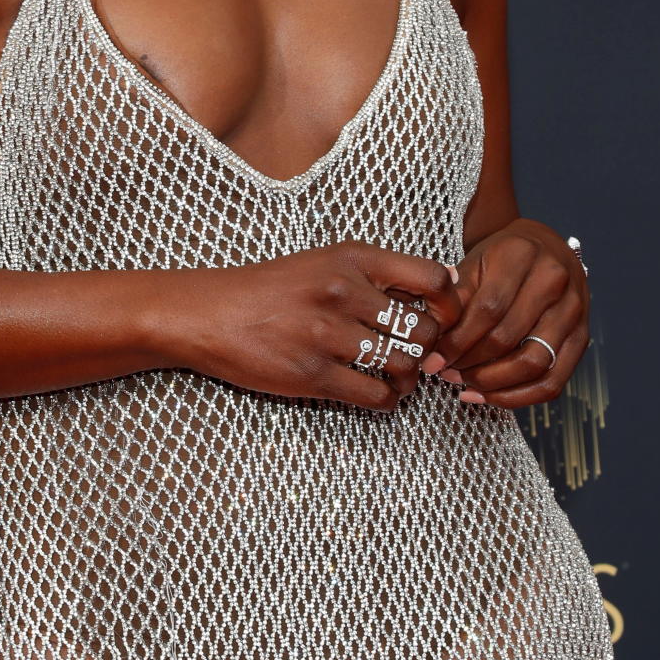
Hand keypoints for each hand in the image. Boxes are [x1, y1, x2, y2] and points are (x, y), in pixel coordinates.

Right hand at [168, 243, 461, 411]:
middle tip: (418, 356)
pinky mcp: (311, 375)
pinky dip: (387, 401)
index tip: (442, 320)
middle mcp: (343, 291)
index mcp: (352, 258)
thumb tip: (447, 282)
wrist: (209, 314)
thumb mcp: (325, 262)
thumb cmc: (272, 289)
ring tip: (397, 378)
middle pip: (425, 329)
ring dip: (410, 380)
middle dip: (429, 349)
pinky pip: (375, 396)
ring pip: (405, 367)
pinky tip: (377, 394)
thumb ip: (378, 272)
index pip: (431, 279)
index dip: (449, 305)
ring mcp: (327, 334)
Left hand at [429, 221, 588, 408]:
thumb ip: (456, 297)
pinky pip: (554, 381)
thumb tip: (434, 339)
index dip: (457, 341)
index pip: (487, 309)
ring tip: (466, 385)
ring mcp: (574, 310)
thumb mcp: (475, 263)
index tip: (434, 359)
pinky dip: (520, 397)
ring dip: (494, 384)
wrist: (544, 247)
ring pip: (534, 363)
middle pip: (509, 338)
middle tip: (446, 372)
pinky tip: (490, 396)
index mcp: (522, 255)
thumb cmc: (503, 258)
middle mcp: (554, 280)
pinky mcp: (582, 336)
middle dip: (471, 364)